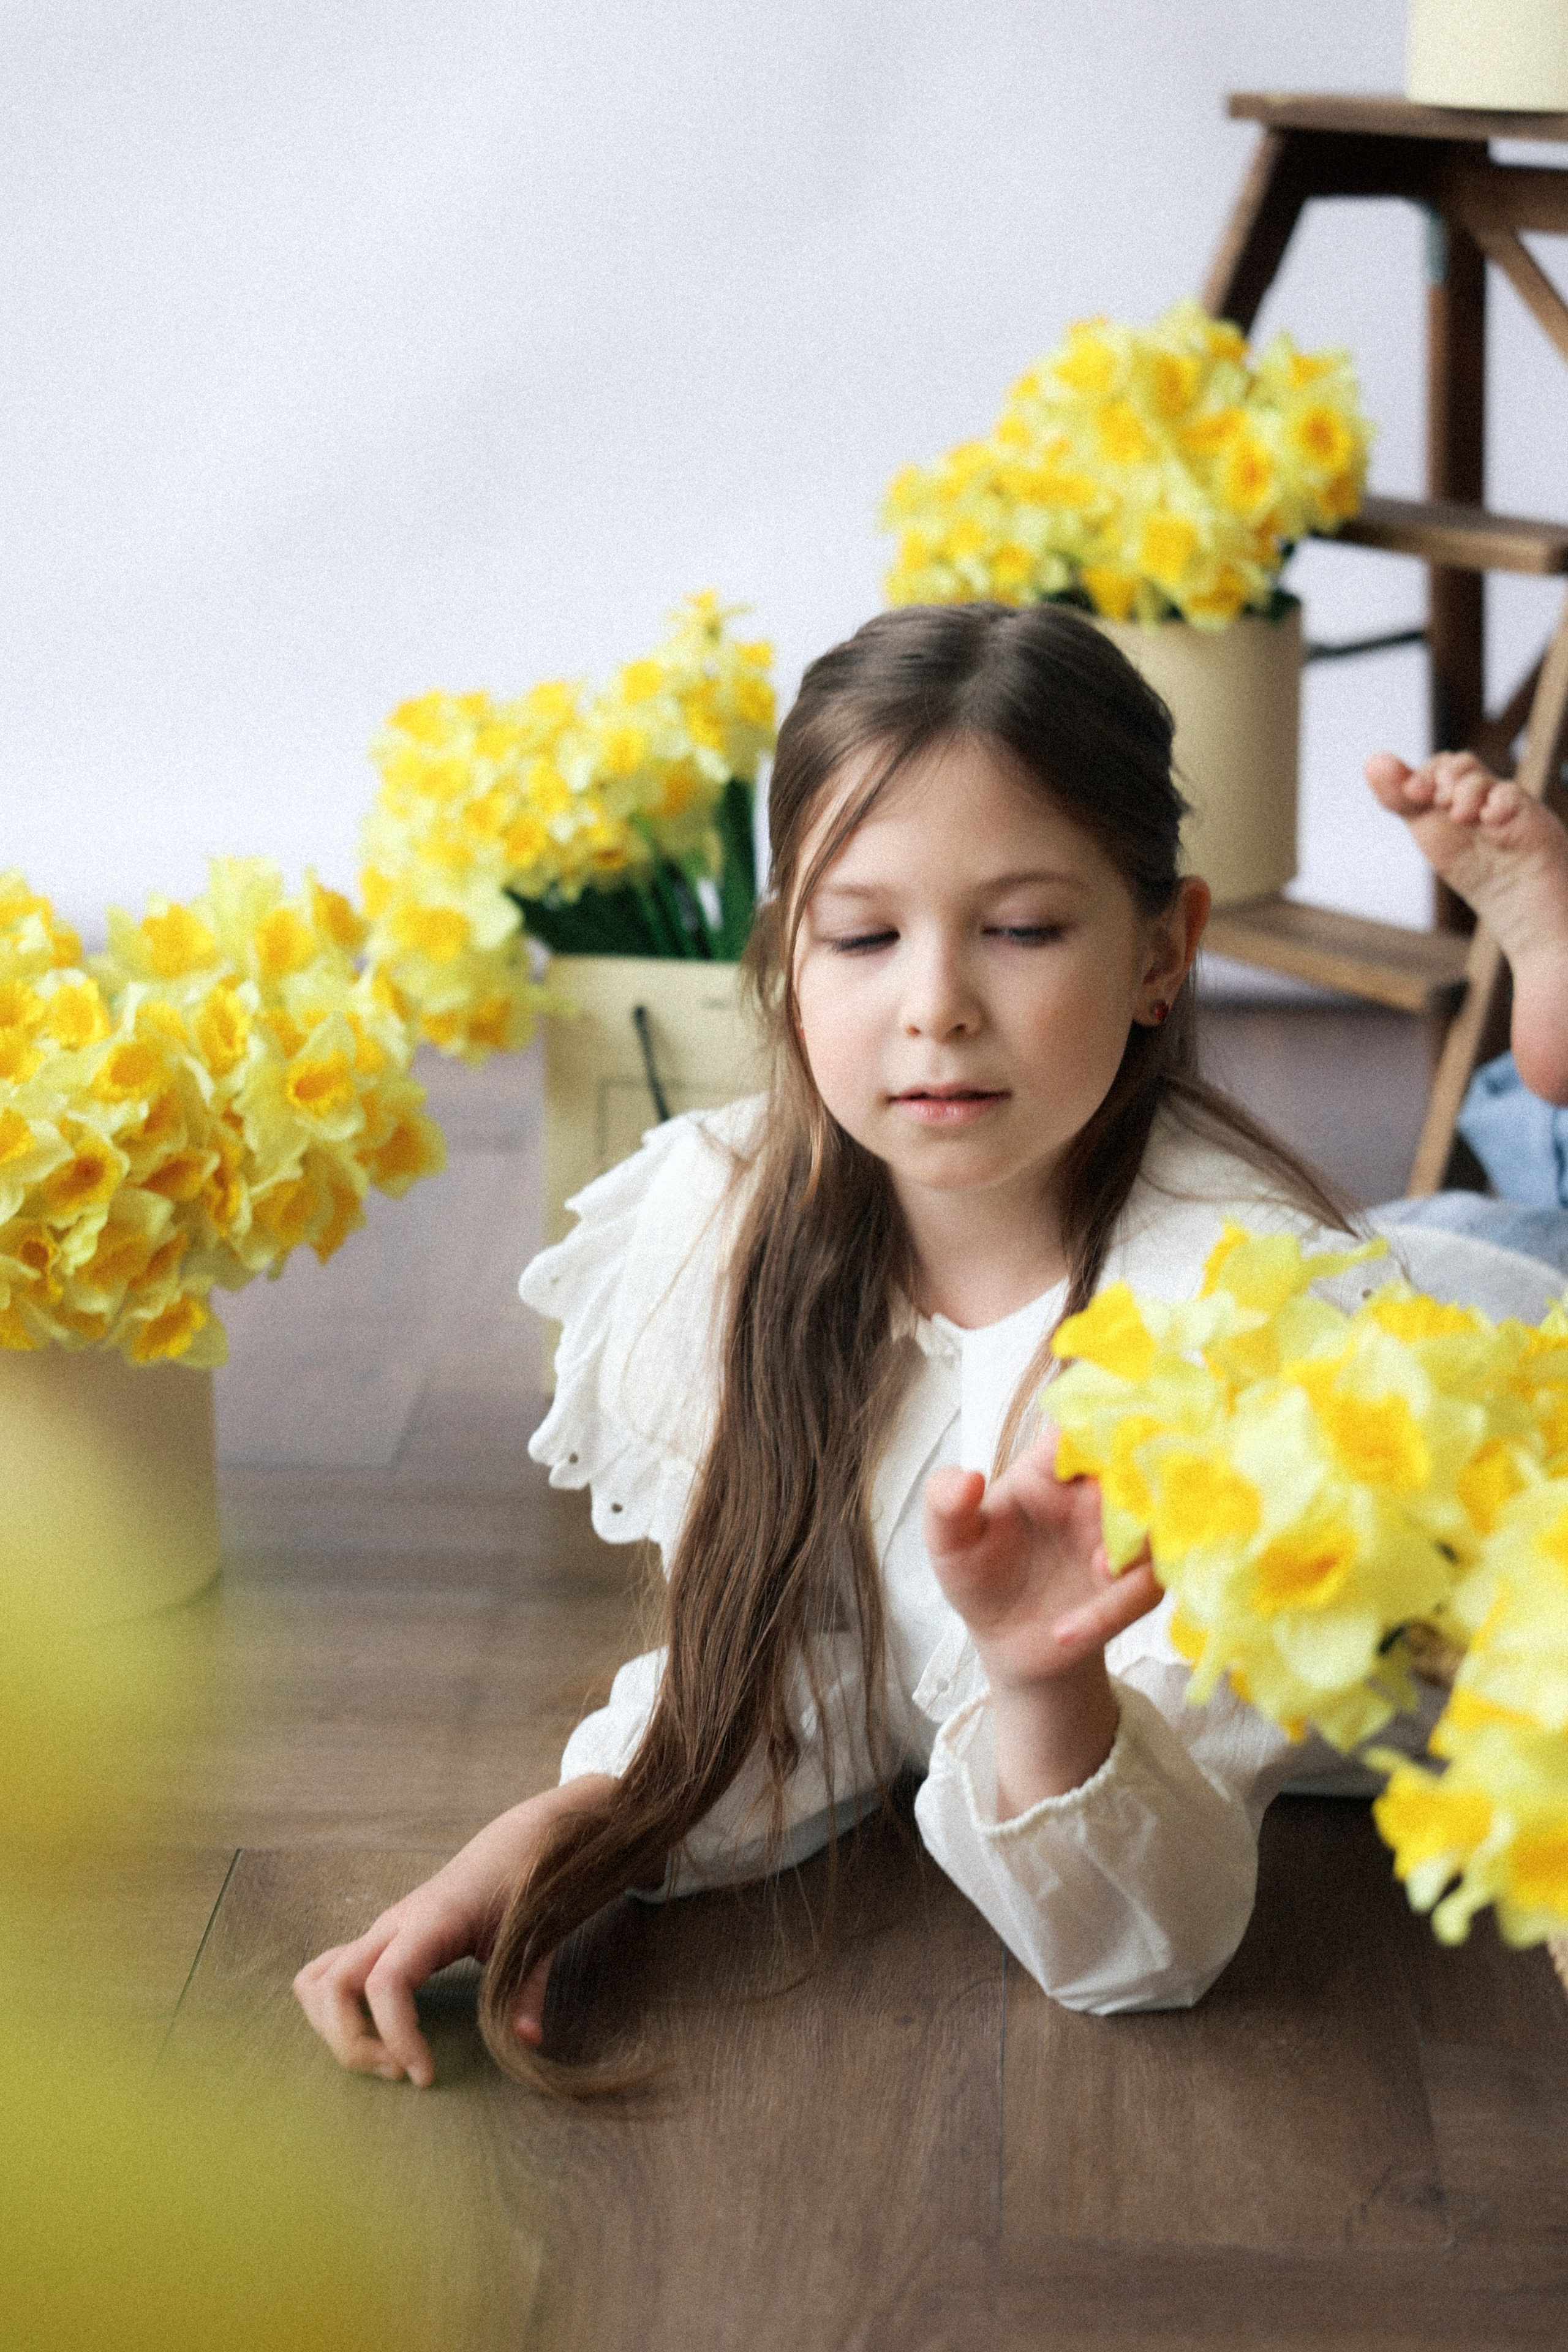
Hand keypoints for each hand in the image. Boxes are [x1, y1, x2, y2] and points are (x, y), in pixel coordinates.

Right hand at [292, 1775, 613, 2086]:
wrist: (514, 1846)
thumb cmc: (523, 1886)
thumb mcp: (532, 1937)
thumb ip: (528, 1990)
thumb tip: (527, 2040)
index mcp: (431, 1921)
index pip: (386, 1982)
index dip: (396, 2034)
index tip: (424, 2076)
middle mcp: (394, 1924)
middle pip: (333, 1985)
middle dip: (352, 2042)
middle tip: (400, 2071)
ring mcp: (381, 1931)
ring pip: (319, 1980)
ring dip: (335, 2029)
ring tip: (384, 2058)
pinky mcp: (379, 1939)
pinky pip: (328, 1973)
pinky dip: (332, 2011)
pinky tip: (373, 2034)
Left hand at [924, 1428, 1160, 1813]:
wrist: (1007, 1643)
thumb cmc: (978, 1574)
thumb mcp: (949, 1543)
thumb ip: (945, 1505)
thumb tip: (968, 1478)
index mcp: (1050, 1467)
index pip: (1082, 1427)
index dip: (1096, 1425)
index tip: (1089, 1451)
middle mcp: (1094, 1493)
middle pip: (1136, 1466)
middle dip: (1131, 1482)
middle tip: (1105, 1510)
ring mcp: (1122, 1537)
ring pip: (1156, 1521)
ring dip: (1135, 1542)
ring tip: (1098, 1570)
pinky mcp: (1139, 1583)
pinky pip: (1148, 1584)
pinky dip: (1113, 1607)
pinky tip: (1065, 1632)